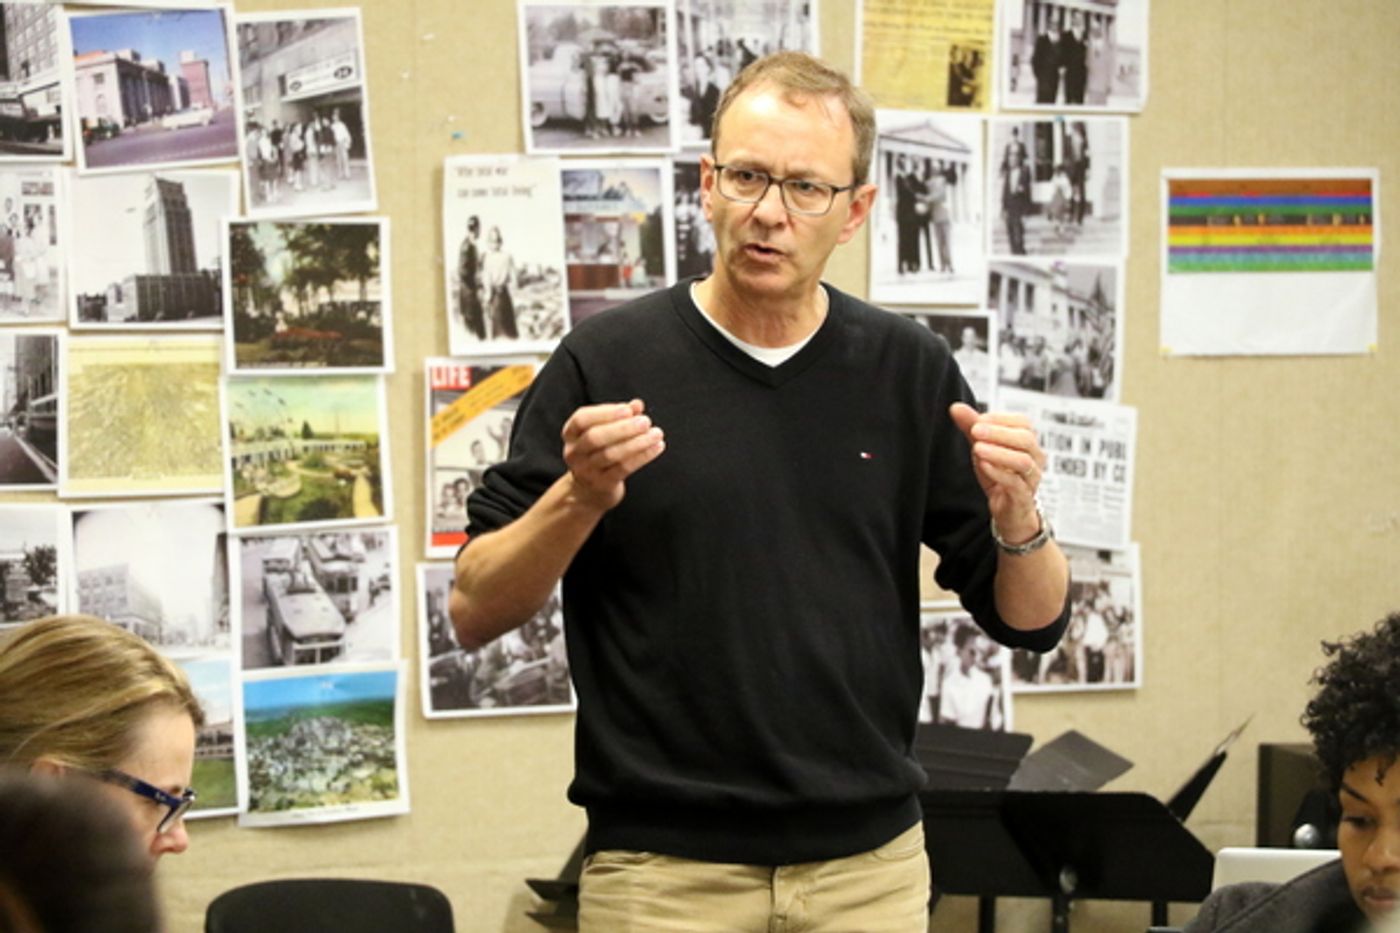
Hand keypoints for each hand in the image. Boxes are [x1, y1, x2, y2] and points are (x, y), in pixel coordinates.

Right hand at [561, 399, 664, 511]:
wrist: (590, 490)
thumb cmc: (600, 451)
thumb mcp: (605, 431)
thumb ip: (621, 416)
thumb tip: (637, 404)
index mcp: (571, 434)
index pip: (582, 419)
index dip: (605, 413)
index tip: (628, 409)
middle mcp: (574, 453)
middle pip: (595, 438)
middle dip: (622, 428)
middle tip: (646, 422)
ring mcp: (586, 471)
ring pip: (611, 455)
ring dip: (636, 443)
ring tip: (656, 433)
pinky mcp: (602, 485)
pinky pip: (623, 469)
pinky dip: (642, 456)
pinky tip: (657, 447)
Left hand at [949, 402, 1044, 542]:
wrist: (1010, 510)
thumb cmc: (1000, 476)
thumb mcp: (983, 449)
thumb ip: (972, 428)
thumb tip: (955, 407)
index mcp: (1027, 442)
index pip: (1022, 422)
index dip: (1000, 419)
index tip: (978, 420)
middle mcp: (1035, 458)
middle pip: (1026, 439)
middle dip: (999, 433)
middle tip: (975, 430)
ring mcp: (1031, 478)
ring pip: (1023, 461)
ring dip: (999, 453)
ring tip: (978, 448)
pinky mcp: (1023, 496)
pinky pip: (1016, 483)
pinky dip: (999, 473)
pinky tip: (984, 466)